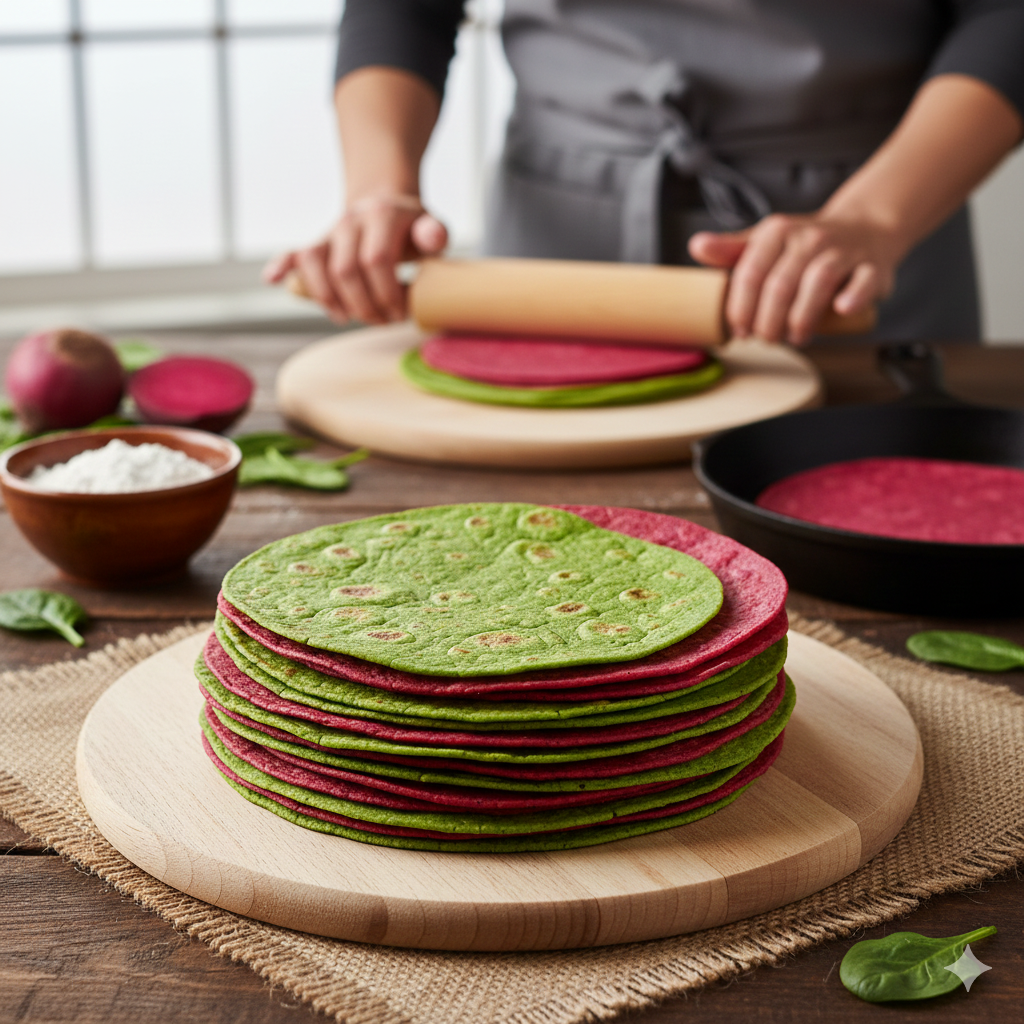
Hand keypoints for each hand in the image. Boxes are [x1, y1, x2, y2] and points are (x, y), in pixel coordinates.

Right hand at [263, 194, 446, 324]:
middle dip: (364, 305)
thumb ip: (434, 233)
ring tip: (349, 318)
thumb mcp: (430, 226)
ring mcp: (330, 232)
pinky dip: (281, 266)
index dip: (387, 293)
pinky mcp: (316, 244)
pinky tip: (273, 279)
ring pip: (316, 266)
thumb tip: (432, 239)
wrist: (387, 206)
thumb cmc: (412, 228)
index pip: (376, 260)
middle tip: (383, 322)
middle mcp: (350, 221)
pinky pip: (293, 253)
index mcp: (382, 215)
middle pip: (345, 270)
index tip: (401, 313)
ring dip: (330, 300)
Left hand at [688, 214, 900, 344]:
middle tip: (766, 340)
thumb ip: (732, 250)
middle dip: (768, 321)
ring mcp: (843, 250)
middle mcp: (809, 237)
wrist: (866, 228)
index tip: (739, 332)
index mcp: (777, 231)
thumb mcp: (766, 242)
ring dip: (801, 318)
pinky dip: (853, 297)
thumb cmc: (806, 245)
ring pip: (817, 282)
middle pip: (780, 284)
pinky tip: (841, 311)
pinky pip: (864, 280)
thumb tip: (696, 247)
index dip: (740, 308)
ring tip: (795, 338)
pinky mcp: (873, 266)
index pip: (750, 273)